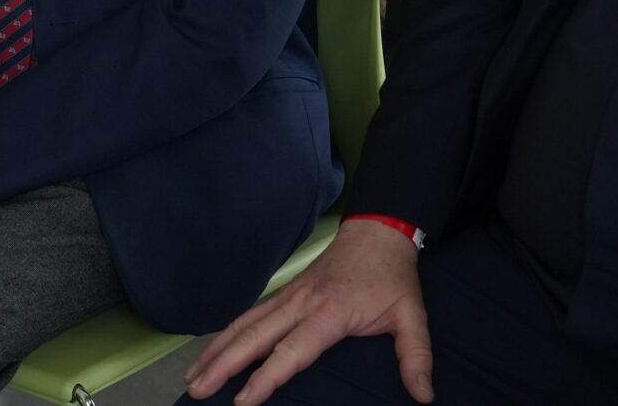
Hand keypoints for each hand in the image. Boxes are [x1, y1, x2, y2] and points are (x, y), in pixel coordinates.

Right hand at [184, 221, 431, 403]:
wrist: (378, 230)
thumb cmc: (392, 275)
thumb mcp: (411, 314)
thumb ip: (416, 356)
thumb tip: (424, 395)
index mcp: (330, 312)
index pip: (292, 350)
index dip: (267, 376)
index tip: (244, 401)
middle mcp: (302, 303)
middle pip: (255, 336)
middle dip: (223, 364)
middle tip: (197, 390)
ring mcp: (290, 295)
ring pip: (245, 324)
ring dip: (217, 350)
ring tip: (193, 377)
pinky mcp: (286, 293)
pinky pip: (251, 315)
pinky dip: (227, 334)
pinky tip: (212, 352)